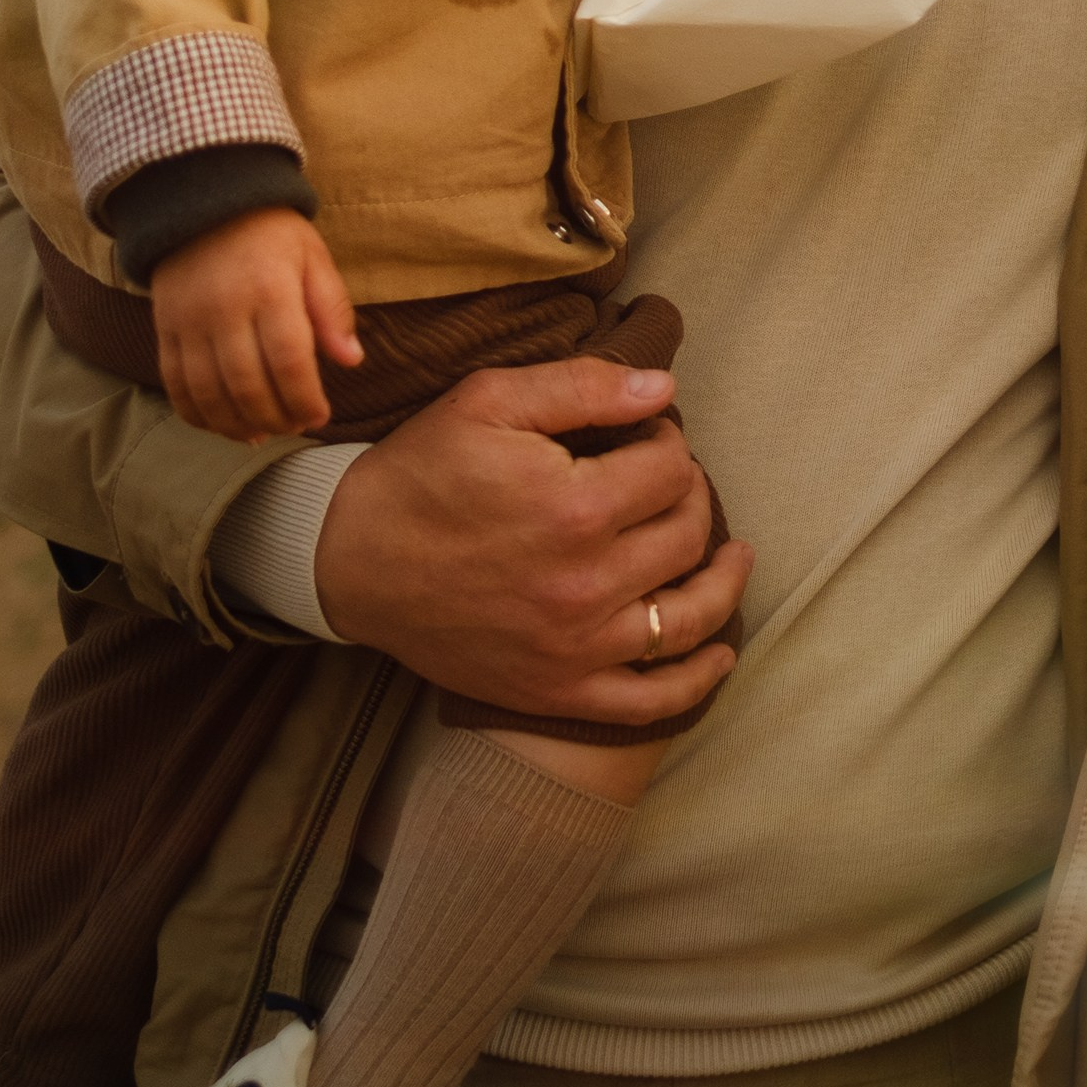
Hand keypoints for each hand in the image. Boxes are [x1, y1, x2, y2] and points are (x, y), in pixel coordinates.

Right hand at [151, 206, 362, 440]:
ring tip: (263, 433)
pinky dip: (198, 416)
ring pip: (209, 393)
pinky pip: (175, 385)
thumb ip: (332, 309)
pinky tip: (223, 427)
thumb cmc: (271, 234)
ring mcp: (189, 322)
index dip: (305, 399)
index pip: (289, 361)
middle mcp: (225, 309)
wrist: (203, 203)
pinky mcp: (164, 330)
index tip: (320, 416)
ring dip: (237, 425)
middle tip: (295, 426)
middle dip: (275, 418)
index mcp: (270, 289)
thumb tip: (352, 360)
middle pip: (248, 385)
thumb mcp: (313, 257)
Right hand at [313, 352, 751, 727]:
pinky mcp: (559, 690)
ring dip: (723, 582)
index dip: (668, 445)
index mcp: (573, 507)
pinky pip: (651, 699)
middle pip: (686, 535)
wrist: (350, 561)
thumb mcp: (489, 401)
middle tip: (669, 484)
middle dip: (691, 498)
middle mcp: (586, 584)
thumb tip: (663, 387)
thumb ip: (583, 387)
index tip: (648, 439)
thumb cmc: (420, 473)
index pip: (670, 470)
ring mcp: (576, 646)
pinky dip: (697, 679)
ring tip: (735, 557)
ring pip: (689, 617)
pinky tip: (719, 652)